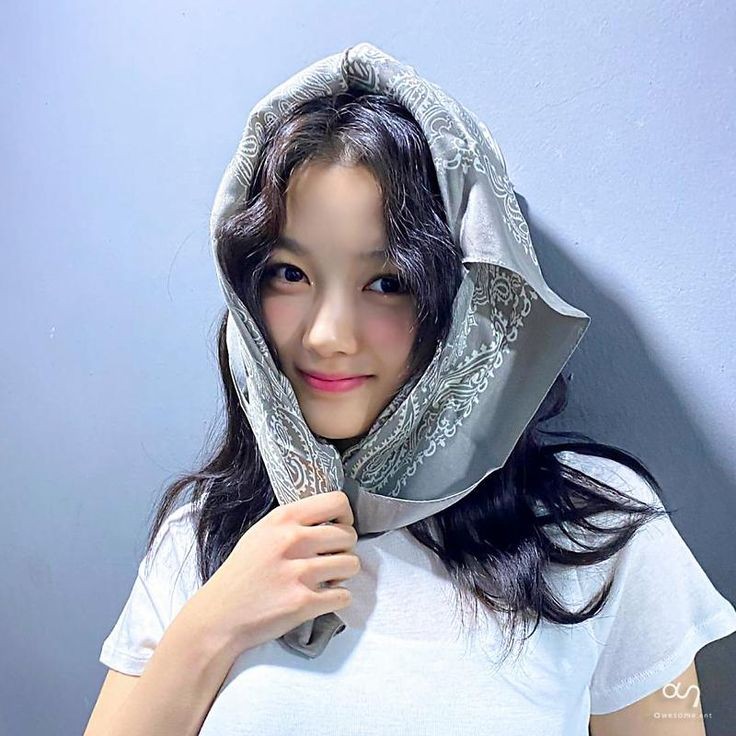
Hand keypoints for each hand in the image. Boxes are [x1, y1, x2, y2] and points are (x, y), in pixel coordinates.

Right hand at [194, 490, 359, 655]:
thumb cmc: (241, 574)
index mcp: (283, 519)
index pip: (336, 501)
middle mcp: (292, 540)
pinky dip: (338, 599)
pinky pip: (344, 595)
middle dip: (345, 549)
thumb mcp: (261, 533)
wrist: (219, 616)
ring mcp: (298, 572)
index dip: (346, 516)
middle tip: (330, 560)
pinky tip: (322, 598)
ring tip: (326, 580)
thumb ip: (293, 522)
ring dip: (343, 575)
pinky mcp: (303, 602)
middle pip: (349, 535)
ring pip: (352, 564)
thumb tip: (331, 519)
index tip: (340, 528)